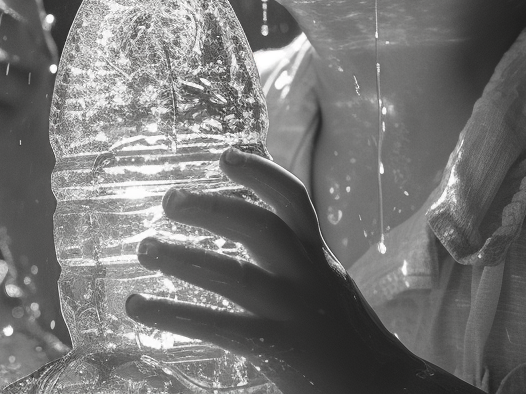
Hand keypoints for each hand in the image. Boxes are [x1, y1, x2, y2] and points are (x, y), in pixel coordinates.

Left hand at [125, 148, 474, 393]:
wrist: (388, 390)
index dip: (260, 172)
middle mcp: (307, 275)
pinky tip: (138, 306)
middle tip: (169, 198)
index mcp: (318, 256)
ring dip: (184, 257)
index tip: (226, 155)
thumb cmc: (346, 338)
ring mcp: (293, 311)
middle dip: (214, 206)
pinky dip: (174, 312)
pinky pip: (219, 326)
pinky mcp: (279, 349)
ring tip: (145, 247)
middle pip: (260, 226)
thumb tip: (250, 232)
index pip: (293, 199)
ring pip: (234, 275)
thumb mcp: (327, 285)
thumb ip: (296, 260)